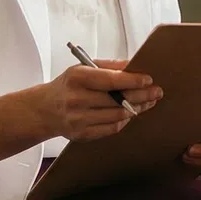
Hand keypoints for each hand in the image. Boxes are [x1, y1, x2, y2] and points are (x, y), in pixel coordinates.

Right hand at [43, 62, 160, 141]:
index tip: (148, 80)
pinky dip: (124, 120)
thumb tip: (133, 65)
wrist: (44, 110)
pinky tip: (130, 113)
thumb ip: (109, 66)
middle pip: (118, 99)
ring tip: (148, 102)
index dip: (132, 80)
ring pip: (118, 115)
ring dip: (137, 108)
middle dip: (142, 95)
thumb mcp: (82, 68)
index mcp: (77, 78)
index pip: (110, 80)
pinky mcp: (82, 134)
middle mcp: (77, 99)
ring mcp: (79, 119)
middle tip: (156, 92)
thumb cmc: (67, 86)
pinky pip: (112, 128)